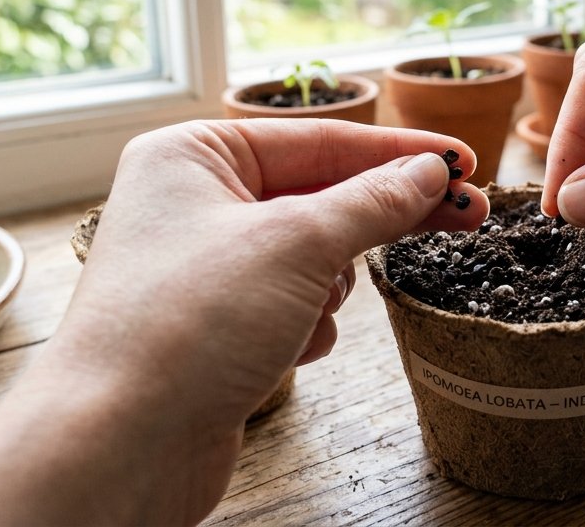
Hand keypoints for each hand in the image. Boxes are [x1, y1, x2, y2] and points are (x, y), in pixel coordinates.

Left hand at [0, 119, 488, 525]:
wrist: (117, 445)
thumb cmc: (183, 328)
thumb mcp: (297, 244)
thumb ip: (372, 202)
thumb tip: (427, 173)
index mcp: (194, 155)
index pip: (322, 139)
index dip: (401, 153)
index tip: (464, 163)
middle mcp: (193, 203)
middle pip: (320, 195)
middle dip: (383, 218)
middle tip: (466, 215)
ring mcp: (204, 267)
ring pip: (311, 257)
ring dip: (328, 287)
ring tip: (310, 315)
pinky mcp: (215, 325)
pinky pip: (291, 305)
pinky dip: (305, 327)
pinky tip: (288, 351)